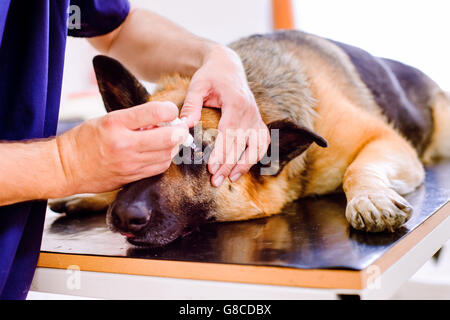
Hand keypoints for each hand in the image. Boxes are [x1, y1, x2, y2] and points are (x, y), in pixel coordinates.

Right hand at [57, 101, 187, 194]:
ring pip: (166, 155)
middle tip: (179, 127)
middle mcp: (124, 144)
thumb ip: (134, 119)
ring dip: (172, 147)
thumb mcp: (106, 120)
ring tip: (167, 141)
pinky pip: (157, 168)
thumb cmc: (84, 139)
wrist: (65, 168)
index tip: (171, 111)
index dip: (170, 110)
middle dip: (179, 131)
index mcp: (116, 123)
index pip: (155, 112)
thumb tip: (162, 120)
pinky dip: (163, 160)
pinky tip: (159, 154)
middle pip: (167, 138)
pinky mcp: (131, 177)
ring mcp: (129, 163)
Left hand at [180, 45, 269, 186]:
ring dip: (245, 164)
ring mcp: (256, 116)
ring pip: (257, 145)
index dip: (222, 152)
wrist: (228, 66)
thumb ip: (191, 105)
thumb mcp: (197, 85)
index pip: (230, 132)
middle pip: (242, 143)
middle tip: (216, 181)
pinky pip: (262, 141)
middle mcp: (250, 111)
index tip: (212, 168)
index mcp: (236, 103)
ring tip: (231, 179)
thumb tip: (183, 127)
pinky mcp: (257, 120)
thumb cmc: (210, 76)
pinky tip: (244, 166)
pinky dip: (256, 155)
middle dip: (229, 164)